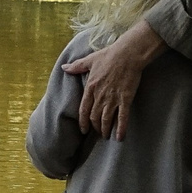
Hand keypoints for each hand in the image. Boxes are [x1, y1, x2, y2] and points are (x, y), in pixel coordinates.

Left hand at [62, 19, 165, 139]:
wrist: (128, 54)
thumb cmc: (109, 55)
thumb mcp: (90, 60)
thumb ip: (76, 66)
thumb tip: (64, 68)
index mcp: (90, 88)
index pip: (84, 110)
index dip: (83, 122)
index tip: (83, 130)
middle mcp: (100, 96)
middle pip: (95, 117)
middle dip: (95, 127)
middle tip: (98, 133)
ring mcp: (113, 99)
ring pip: (106, 120)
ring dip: (105, 130)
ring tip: (106, 136)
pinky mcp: (125, 99)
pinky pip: (122, 118)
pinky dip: (121, 129)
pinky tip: (120, 138)